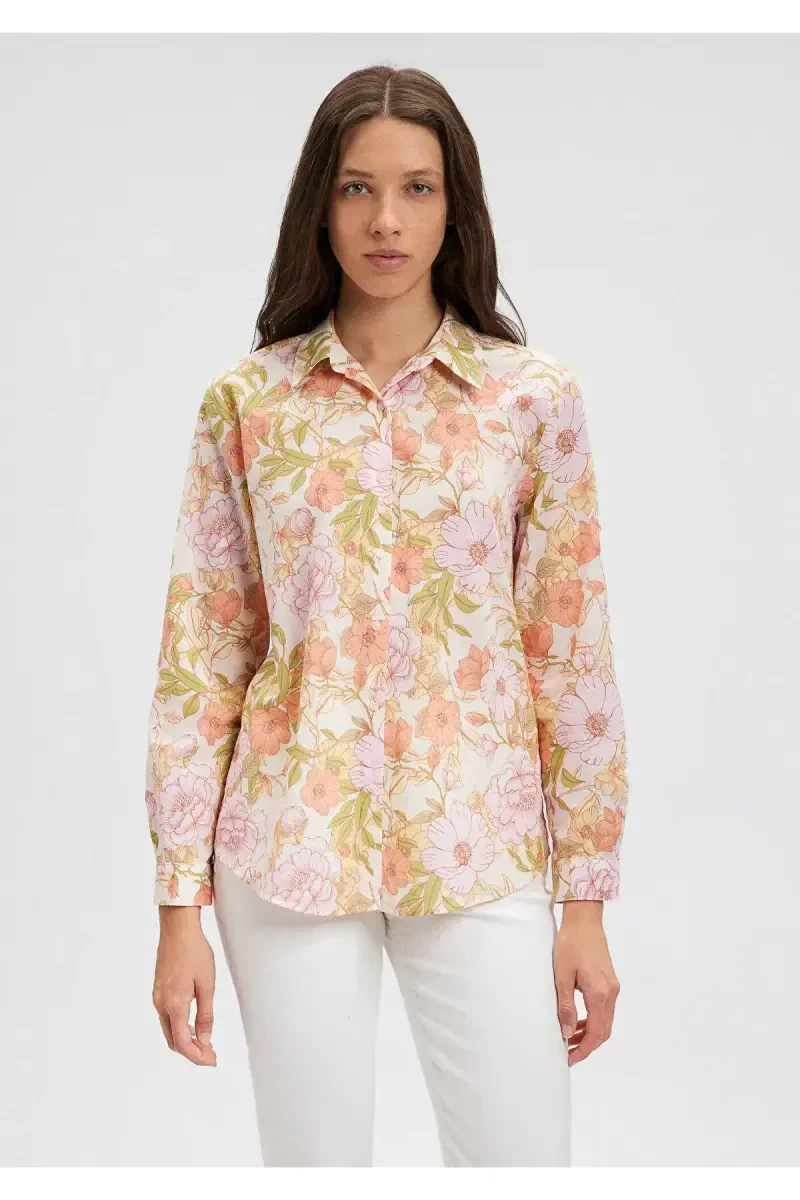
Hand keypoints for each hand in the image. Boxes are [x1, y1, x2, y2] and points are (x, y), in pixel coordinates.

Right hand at [153, 907, 216, 1065]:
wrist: (177, 929)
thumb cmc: (194, 951)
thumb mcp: (207, 984)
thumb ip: (206, 1015)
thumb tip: (205, 1040)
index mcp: (174, 1004)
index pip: (183, 1042)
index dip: (197, 1056)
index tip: (211, 1060)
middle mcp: (161, 1004)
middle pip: (173, 1040)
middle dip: (191, 1052)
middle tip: (211, 1055)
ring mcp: (157, 997)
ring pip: (169, 1030)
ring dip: (185, 1040)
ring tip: (205, 1042)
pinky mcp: (158, 990)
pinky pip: (166, 1018)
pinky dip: (179, 1028)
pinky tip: (193, 1025)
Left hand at [552, 900, 619, 1065]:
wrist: (585, 920)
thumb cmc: (570, 944)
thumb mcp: (562, 975)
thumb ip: (566, 1005)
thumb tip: (567, 1033)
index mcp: (600, 993)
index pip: (596, 1033)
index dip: (584, 1049)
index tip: (569, 1058)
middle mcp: (611, 993)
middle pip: (604, 1031)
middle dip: (587, 1045)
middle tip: (568, 1053)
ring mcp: (613, 987)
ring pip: (605, 1021)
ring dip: (590, 1033)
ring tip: (570, 1038)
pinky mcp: (610, 981)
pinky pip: (604, 1009)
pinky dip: (593, 1019)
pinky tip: (578, 1020)